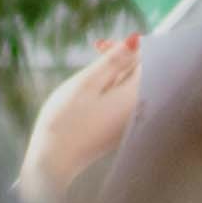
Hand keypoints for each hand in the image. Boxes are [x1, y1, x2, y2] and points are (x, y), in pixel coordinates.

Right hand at [19, 32, 140, 202]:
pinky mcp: (119, 131)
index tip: (102, 45)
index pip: (149, 59)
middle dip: (121, 59)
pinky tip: (92, 93)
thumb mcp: (87, 82)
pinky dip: (111, 91)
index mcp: (136, 95)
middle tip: (95, 52)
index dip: (129, 47)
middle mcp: (139, 110)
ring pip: (130, 87)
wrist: (52, 163)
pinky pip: (123, 102)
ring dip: (114, 74)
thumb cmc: (66, 122)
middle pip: (141, 73)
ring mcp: (129, 122)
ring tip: (89, 75)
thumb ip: (114, 60)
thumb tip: (136, 39)